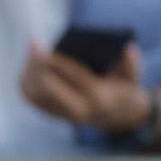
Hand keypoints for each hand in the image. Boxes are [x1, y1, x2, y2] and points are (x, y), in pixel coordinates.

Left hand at [20, 40, 150, 133]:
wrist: (116, 116)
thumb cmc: (123, 89)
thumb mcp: (132, 77)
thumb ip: (131, 64)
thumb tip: (127, 49)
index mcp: (99, 99)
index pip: (75, 77)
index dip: (58, 62)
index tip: (45, 49)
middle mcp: (78, 110)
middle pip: (47, 90)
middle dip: (38, 66)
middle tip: (34, 43)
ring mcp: (63, 115)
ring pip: (36, 95)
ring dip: (30, 71)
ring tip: (33, 49)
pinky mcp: (51, 114)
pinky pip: (32, 98)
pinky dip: (27, 80)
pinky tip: (28, 64)